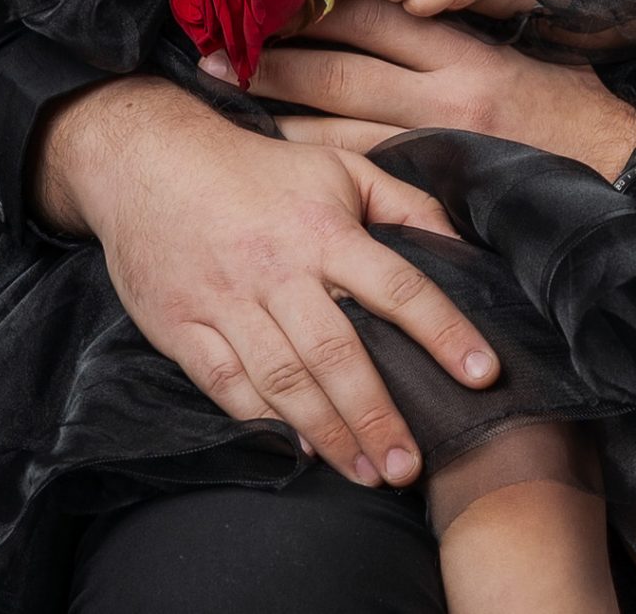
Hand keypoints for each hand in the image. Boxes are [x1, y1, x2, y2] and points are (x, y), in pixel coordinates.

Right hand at [33, 77, 497, 487]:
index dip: (445, 332)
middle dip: (377, 415)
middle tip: (410, 466)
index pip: (399, 288)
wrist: (152, 161)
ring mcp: (228, 304)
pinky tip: (298, 448)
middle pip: (338, 354)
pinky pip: (225, 386)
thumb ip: (405, 203)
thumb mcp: (340, 166)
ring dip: (328, 434)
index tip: (482, 374)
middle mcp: (280, 272)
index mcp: (326, 231)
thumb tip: (457, 244)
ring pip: (284, 382)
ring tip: (367, 473)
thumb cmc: (260, 170)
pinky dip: (262, 422)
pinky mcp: (183, 328)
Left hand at [246, 0, 635, 165]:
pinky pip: (361, 175)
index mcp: (463, 49)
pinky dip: (315, 165)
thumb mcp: (508, 54)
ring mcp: (440, 144)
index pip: (377, 15)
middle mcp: (446, 91)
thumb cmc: (565, 103)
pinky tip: (277, 164)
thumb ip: (448, 42)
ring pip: (339, 128)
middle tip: (210, 58)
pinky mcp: (437, 187)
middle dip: (274, 62)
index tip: (266, 0)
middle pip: (341, 70)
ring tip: (226, 107)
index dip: (316, 7)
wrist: (616, 162)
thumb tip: (379, 18)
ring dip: (279, 117)